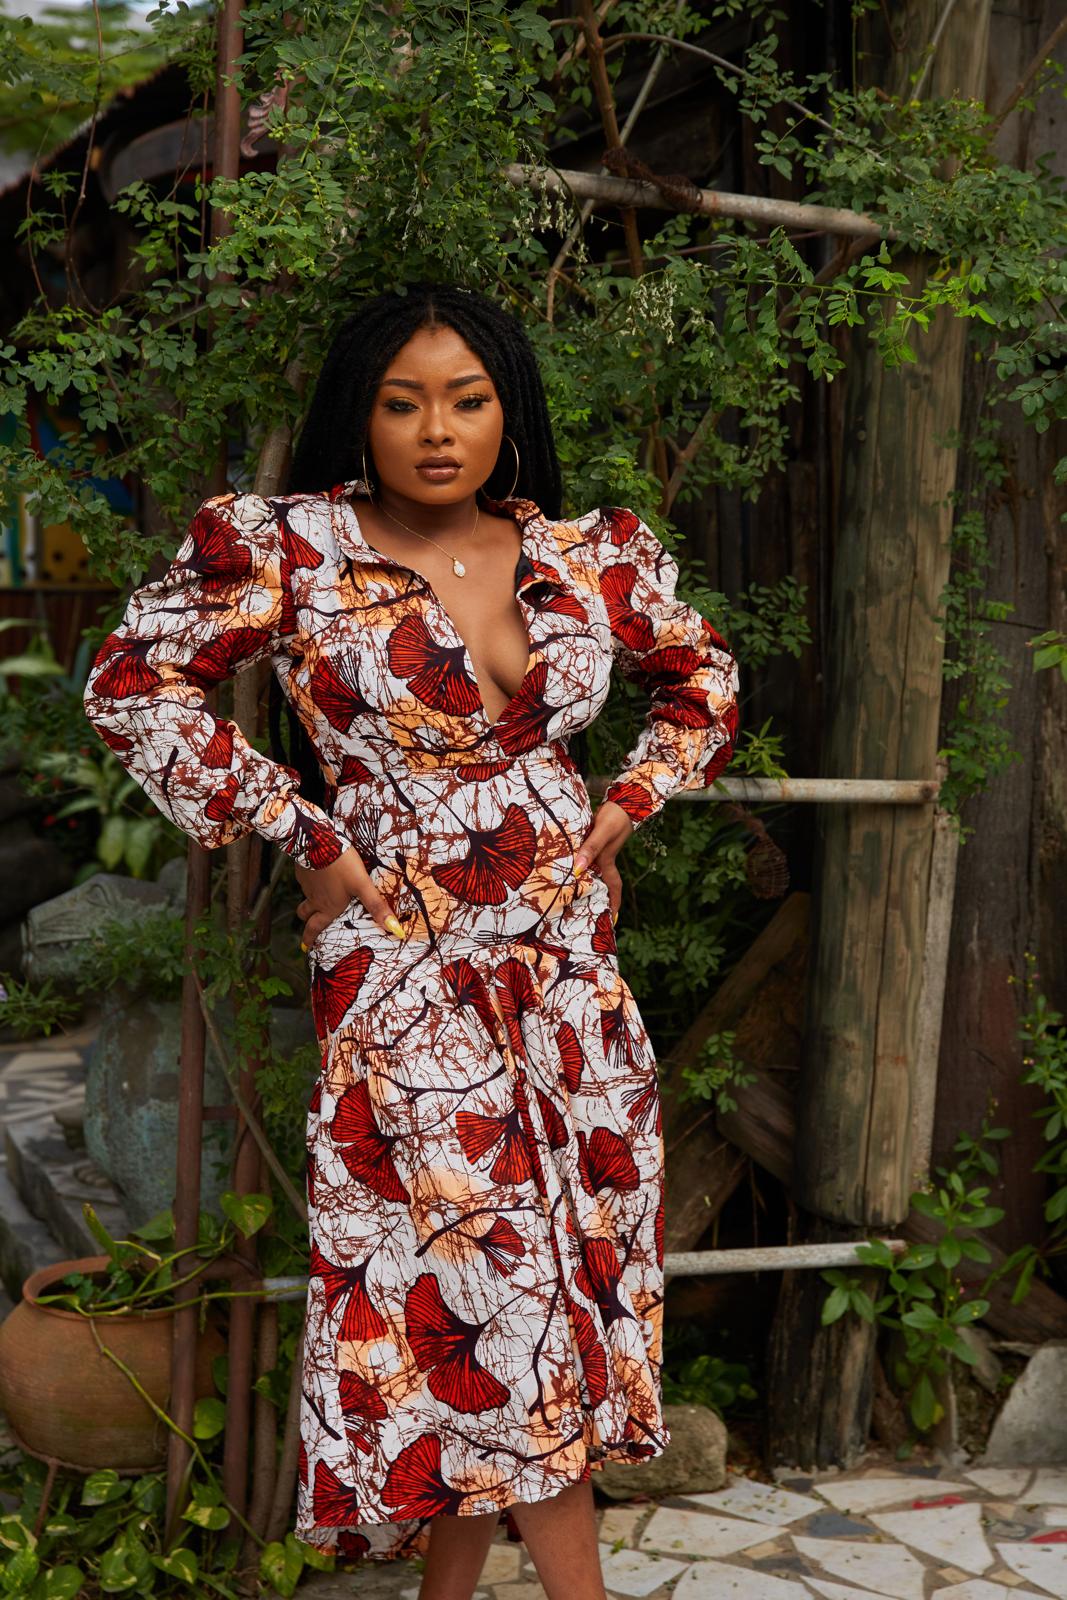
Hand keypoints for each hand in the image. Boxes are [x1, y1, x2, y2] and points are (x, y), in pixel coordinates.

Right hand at [294, 846, 405, 948]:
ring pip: (305, 896)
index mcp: (328, 906)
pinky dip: (310, 881)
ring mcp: (306, 884)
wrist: (318, 841)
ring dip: (308, 901)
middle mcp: (314, 898)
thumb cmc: (342, 866)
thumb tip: (396, 931)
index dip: (310, 938)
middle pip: (304, 914)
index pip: (315, 928)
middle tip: (307, 928)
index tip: (307, 947)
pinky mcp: (303, 869)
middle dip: (306, 922)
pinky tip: (319, 872)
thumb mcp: (362, 886)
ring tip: (316, 898)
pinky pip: (305, 879)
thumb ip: (377, 906)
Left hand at [573, 799, 633, 920]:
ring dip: (588, 883)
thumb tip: (577, 869)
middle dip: (599, 899)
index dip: (613, 904)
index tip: (612, 921)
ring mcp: (600, 850)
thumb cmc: (615, 816)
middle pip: (603, 884)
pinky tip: (570, 865)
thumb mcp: (602, 831)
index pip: (613, 888)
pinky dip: (581, 864)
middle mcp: (604, 859)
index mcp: (607, 861)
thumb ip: (590, 848)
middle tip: (590, 914)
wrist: (623, 800)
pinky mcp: (595, 841)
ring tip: (574, 895)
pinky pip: (587, 858)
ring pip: (593, 871)